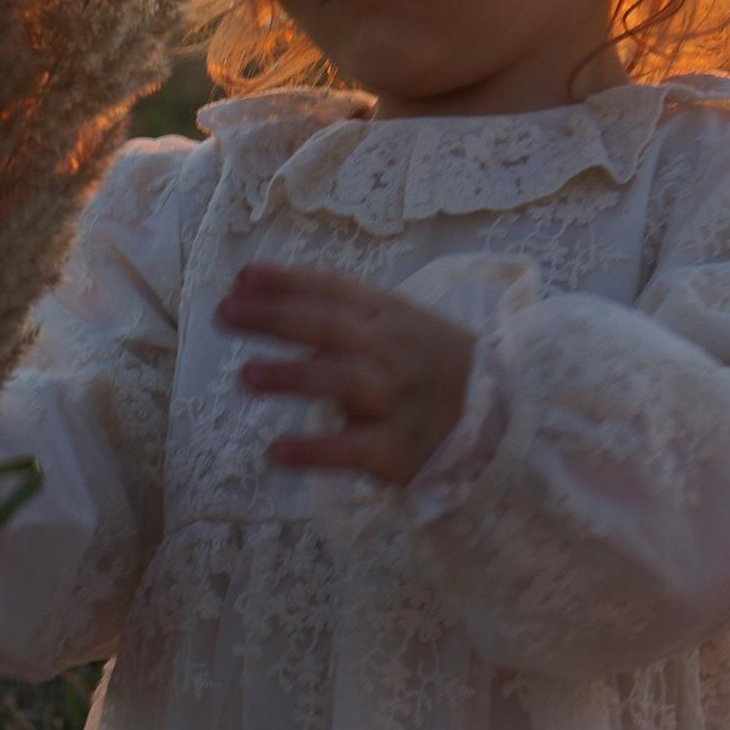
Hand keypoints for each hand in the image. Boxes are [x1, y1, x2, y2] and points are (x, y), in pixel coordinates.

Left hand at [216, 260, 474, 485]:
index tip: (240, 277)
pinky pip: (355, 450)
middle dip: (275, 317)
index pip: (333, 290)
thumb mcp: (397, 324)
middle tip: (225, 313)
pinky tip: (277, 452)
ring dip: (294, 376)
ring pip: (345, 381)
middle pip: (330, 327)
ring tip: (246, 376)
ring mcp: (397, 400)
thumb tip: (259, 295)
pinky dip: (316, 451)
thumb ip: (340, 311)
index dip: (287, 282)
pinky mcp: (400, 450)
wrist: (503, 417)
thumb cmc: (431, 365)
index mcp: (387, 316)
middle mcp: (391, 351)